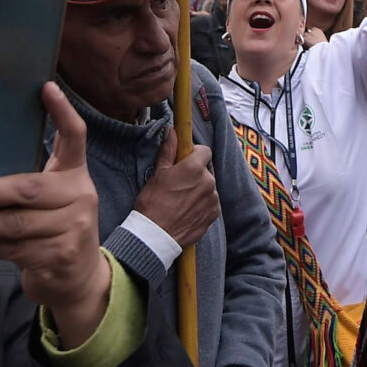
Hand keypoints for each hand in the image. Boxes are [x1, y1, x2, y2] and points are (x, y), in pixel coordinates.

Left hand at [0, 84, 112, 343]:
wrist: (79, 278)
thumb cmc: (53, 227)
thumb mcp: (52, 198)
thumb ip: (27, 181)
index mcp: (76, 174)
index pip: (76, 137)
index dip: (63, 112)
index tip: (46, 87)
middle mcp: (79, 197)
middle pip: (27, 189)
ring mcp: (72, 229)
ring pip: (12, 226)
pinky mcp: (58, 257)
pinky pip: (9, 250)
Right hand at [133, 123, 220, 250]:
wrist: (155, 235)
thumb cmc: (152, 203)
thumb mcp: (158, 173)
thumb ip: (168, 150)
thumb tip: (171, 130)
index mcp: (194, 167)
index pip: (205, 151)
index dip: (194, 154)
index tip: (184, 161)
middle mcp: (208, 181)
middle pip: (206, 170)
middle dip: (195, 173)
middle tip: (178, 184)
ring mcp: (213, 199)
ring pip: (208, 187)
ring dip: (199, 190)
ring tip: (180, 200)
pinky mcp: (213, 214)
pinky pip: (210, 203)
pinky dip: (201, 204)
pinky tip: (186, 210)